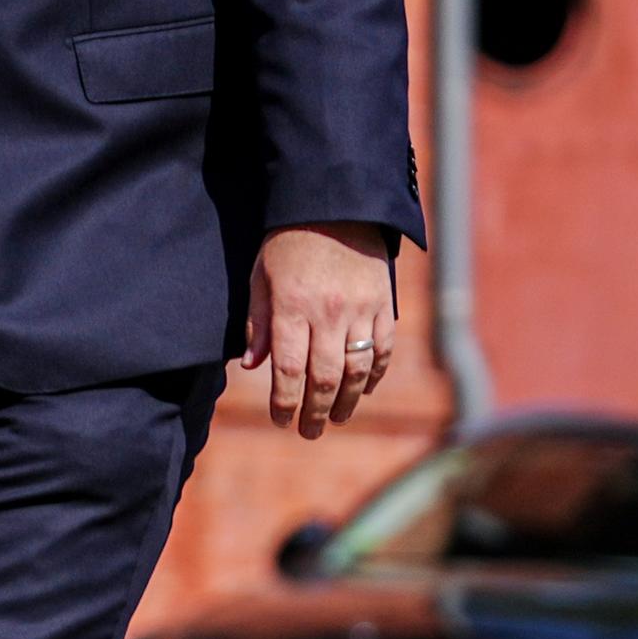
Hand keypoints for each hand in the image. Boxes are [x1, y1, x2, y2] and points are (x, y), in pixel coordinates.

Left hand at [247, 220, 397, 436]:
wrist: (335, 207)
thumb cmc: (287, 243)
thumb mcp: (260, 277)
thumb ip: (258, 322)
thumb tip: (253, 366)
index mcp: (292, 307)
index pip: (287, 368)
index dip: (284, 400)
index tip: (280, 419)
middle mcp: (327, 313)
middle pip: (325, 377)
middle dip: (316, 411)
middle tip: (309, 432)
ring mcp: (360, 310)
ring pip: (358, 370)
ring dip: (348, 402)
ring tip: (337, 419)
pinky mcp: (384, 304)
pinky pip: (384, 349)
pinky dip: (375, 375)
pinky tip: (364, 390)